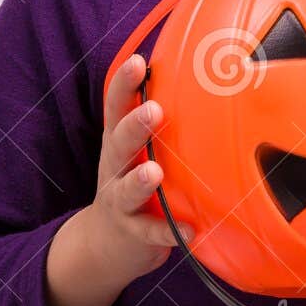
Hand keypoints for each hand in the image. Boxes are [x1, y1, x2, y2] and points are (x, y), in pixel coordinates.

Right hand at [82, 53, 193, 284]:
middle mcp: (115, 167)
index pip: (116, 107)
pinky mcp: (134, 233)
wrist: (107, 242)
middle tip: (153, 110)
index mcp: (118, 141)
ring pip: (127, 189)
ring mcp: (121, 201)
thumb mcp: (137, 147)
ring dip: (140, 181)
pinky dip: (169, 231)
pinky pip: (152, 232)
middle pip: (119, 143)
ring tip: (154, 172)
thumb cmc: (133, 180)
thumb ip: (156, 119)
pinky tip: (189, 230)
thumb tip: (199, 71)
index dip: (123, 84)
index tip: (138, 63)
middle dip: (134, 126)